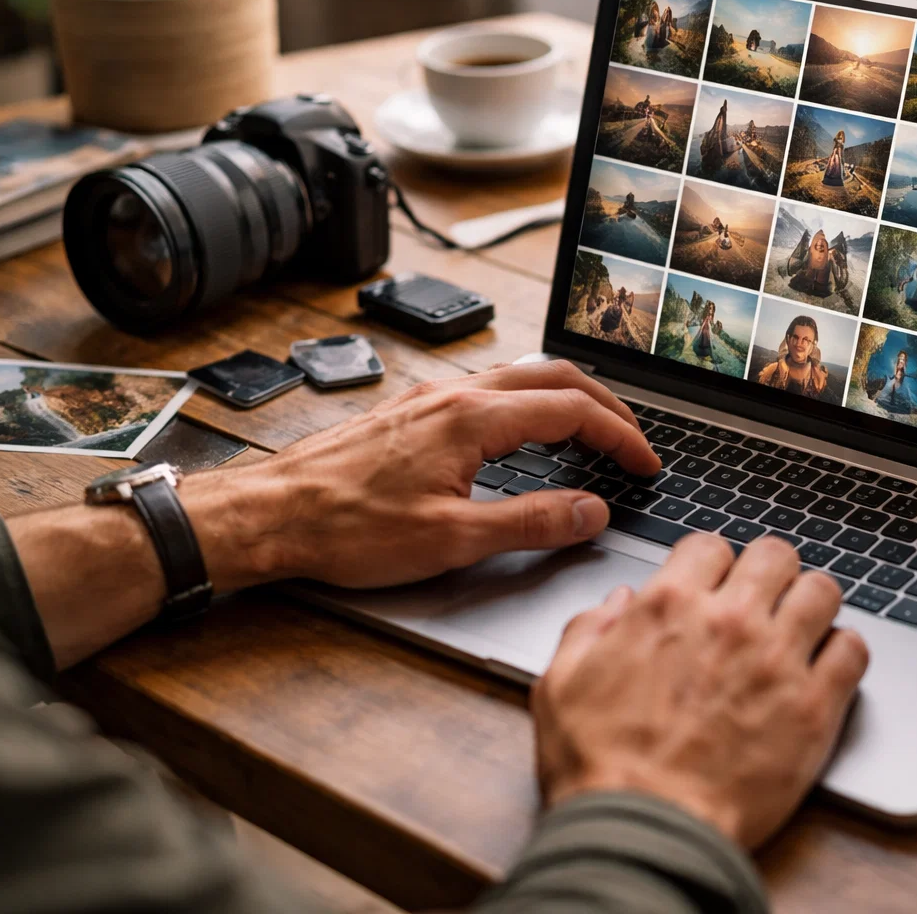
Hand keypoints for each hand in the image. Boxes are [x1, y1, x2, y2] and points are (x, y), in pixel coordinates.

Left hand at [179, 360, 659, 591]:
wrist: (270, 516)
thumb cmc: (347, 529)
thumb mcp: (453, 540)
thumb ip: (532, 523)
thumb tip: (591, 513)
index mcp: (474, 419)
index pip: (574, 410)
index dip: (622, 436)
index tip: (646, 463)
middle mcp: (454, 396)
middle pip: (554, 376)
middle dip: (605, 404)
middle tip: (633, 440)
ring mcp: (429, 400)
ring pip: (518, 376)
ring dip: (566, 398)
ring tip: (590, 432)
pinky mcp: (408, 413)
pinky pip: (486, 389)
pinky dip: (527, 403)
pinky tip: (521, 435)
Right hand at [531, 534, 869, 848]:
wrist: (645, 831)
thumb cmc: (600, 767)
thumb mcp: (561, 685)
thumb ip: (588, 630)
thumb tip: (617, 603)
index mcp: (669, 606)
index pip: (711, 545)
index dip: (712, 563)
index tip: (714, 584)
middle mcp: (730, 621)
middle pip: (776, 555)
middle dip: (769, 572)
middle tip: (763, 600)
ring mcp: (778, 661)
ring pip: (823, 591)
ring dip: (811, 604)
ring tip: (801, 628)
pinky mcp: (814, 706)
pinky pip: (853, 650)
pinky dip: (844, 651)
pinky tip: (827, 667)